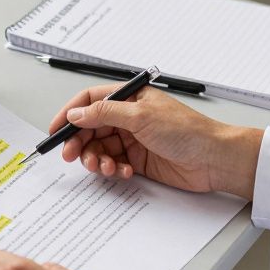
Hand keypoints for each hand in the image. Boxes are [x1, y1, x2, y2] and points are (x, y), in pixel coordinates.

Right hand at [48, 84, 262, 198]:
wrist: (213, 159)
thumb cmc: (187, 131)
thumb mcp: (141, 116)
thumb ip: (104, 113)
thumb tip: (76, 113)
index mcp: (130, 98)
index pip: (90, 101)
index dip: (70, 114)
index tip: (55, 130)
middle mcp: (129, 117)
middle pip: (91, 127)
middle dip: (79, 142)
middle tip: (71, 155)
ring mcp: (133, 139)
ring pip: (100, 148)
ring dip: (96, 159)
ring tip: (104, 167)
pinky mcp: (138, 160)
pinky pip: (114, 164)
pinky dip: (113, 170)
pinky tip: (125, 172)